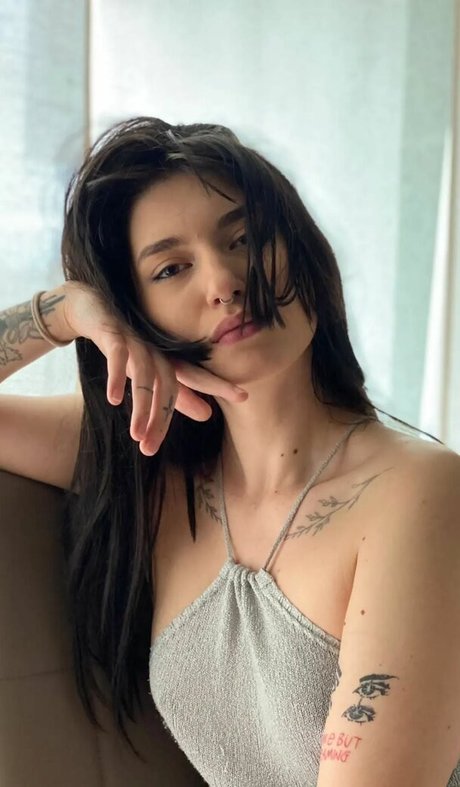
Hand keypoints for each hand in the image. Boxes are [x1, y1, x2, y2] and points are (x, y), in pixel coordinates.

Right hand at [60, 281, 247, 455]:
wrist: (90, 309)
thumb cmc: (125, 346)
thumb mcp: (149, 374)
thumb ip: (177, 395)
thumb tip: (208, 415)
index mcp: (167, 361)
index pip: (196, 377)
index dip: (218, 386)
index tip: (244, 395)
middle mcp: (156, 351)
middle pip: (167, 385)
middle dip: (162, 418)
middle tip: (151, 450)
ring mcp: (135, 342)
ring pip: (144, 375)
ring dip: (141, 407)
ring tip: (136, 435)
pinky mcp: (112, 335)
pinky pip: (118, 356)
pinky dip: (116, 377)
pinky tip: (114, 399)